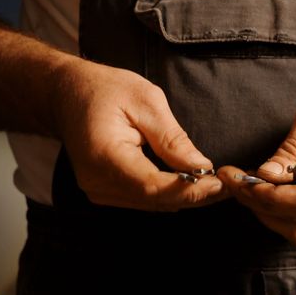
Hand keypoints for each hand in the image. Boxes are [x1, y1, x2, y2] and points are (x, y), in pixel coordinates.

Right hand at [52, 59, 227, 210]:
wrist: (67, 94)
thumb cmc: (105, 90)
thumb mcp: (145, 100)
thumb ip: (172, 138)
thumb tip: (201, 167)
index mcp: (104, 155)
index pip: (152, 185)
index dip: (188, 189)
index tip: (218, 183)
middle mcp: (96, 181)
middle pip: (154, 200)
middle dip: (193, 195)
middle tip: (228, 186)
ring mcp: (97, 191)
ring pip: (151, 204)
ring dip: (184, 197)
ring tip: (216, 186)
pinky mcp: (104, 193)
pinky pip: (142, 200)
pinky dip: (168, 194)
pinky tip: (191, 184)